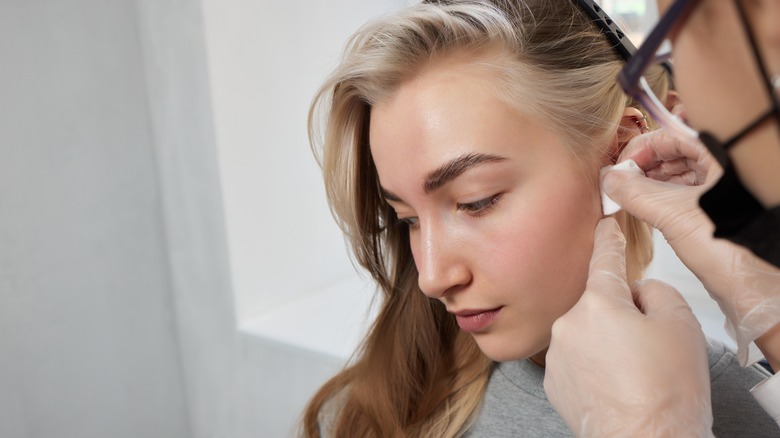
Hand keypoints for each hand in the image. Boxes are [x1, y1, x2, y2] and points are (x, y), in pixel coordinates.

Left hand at [544, 218, 712, 437]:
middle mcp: (569, 324)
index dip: (608, 238)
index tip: (604, 224)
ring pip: (588, 334)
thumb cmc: (666, 394)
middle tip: (649, 347)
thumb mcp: (681, 326)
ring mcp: (557, 355)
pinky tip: (616, 387)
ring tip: (634, 375)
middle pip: (599, 304)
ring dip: (607, 344)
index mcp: (598, 304)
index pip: (604, 258)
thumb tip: (637, 292)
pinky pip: (577, 360)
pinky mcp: (553, 381)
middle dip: (621, 316)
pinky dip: (595, 367)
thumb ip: (656, 292)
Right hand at [603, 129, 779, 365]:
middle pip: (678, 151)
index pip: (674, 133)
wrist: (755, 288)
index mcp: (725, 153)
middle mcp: (728, 165)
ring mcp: (726, 187)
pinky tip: (648, 207)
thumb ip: (636, 193)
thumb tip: (609, 180)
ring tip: (630, 196)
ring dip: (653, 182)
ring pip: (682, 172)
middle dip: (646, 165)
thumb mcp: (673, 215)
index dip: (643, 147)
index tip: (621, 165)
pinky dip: (665, 197)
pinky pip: (688, 192)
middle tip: (621, 181)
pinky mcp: (722, 209)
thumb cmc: (735, 250)